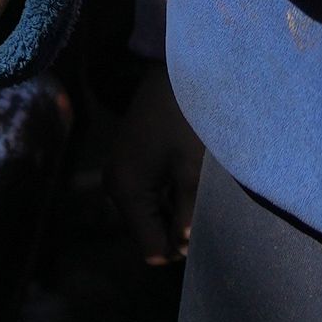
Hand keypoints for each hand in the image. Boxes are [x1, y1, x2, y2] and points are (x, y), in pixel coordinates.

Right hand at [106, 60, 204, 263]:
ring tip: (199, 192)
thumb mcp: (192, 171)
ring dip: (175, 211)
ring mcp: (120, 173)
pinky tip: (188, 178)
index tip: (205, 229)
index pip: (151, 248)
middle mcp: (115, 187)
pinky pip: (149, 196)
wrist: (173, 72)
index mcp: (126, 191)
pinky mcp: (129, 162)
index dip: (179, 248)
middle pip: (149, 233)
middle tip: (206, 210)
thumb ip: (189, 215)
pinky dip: (169, 195)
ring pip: (150, 215)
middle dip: (177, 228)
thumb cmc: (186, 120)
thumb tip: (185, 249)